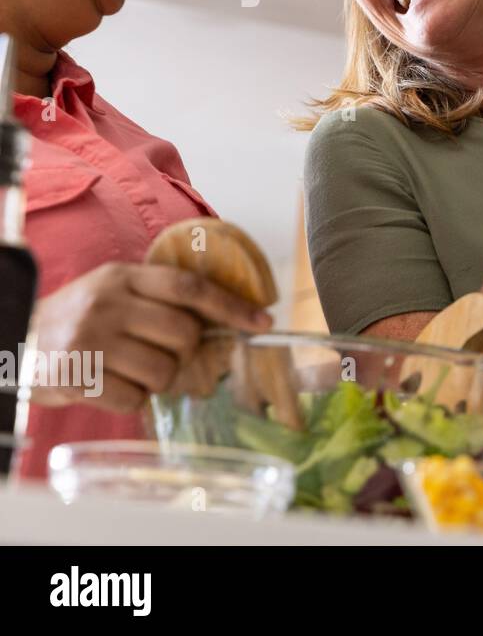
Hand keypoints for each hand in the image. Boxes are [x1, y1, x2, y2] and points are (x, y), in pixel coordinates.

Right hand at [28, 262, 271, 412]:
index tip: (263, 321)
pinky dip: (131, 398)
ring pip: (163, 370)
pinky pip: (134, 398)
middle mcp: (107, 304)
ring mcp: (90, 341)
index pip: (189, 288)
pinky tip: (110, 385)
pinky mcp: (76, 378)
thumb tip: (225, 318)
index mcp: (121, 277)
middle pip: (184, 334)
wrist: (14, 340)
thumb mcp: (112, 291)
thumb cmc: (78, 319)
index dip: (231, 306)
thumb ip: (158, 297)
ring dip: (158, 378)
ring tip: (131, 369)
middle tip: (163, 353)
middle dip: (185, 351)